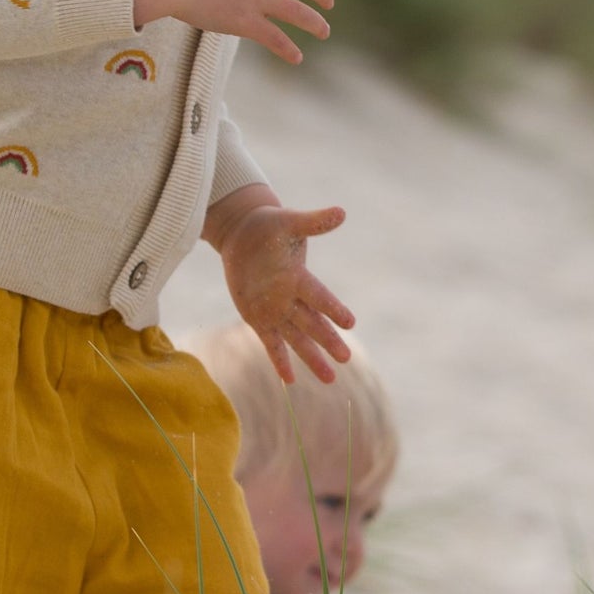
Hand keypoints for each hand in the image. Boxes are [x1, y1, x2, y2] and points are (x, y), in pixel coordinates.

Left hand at [205, 190, 353, 383]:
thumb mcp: (289, 222)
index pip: (320, 296)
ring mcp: (275, 310)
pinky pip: (271, 342)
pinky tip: (290, 381)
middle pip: (312, 323)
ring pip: (296, 339)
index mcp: (299, 277)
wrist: (243, 233)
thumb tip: (341, 212)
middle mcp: (291, 298)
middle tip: (346, 359)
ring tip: (331, 379)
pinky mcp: (257, 317)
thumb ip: (314, 222)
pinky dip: (280, 360)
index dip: (333, 308)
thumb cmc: (270, 225)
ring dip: (312, 358)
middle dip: (327, 340)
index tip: (350, 322)